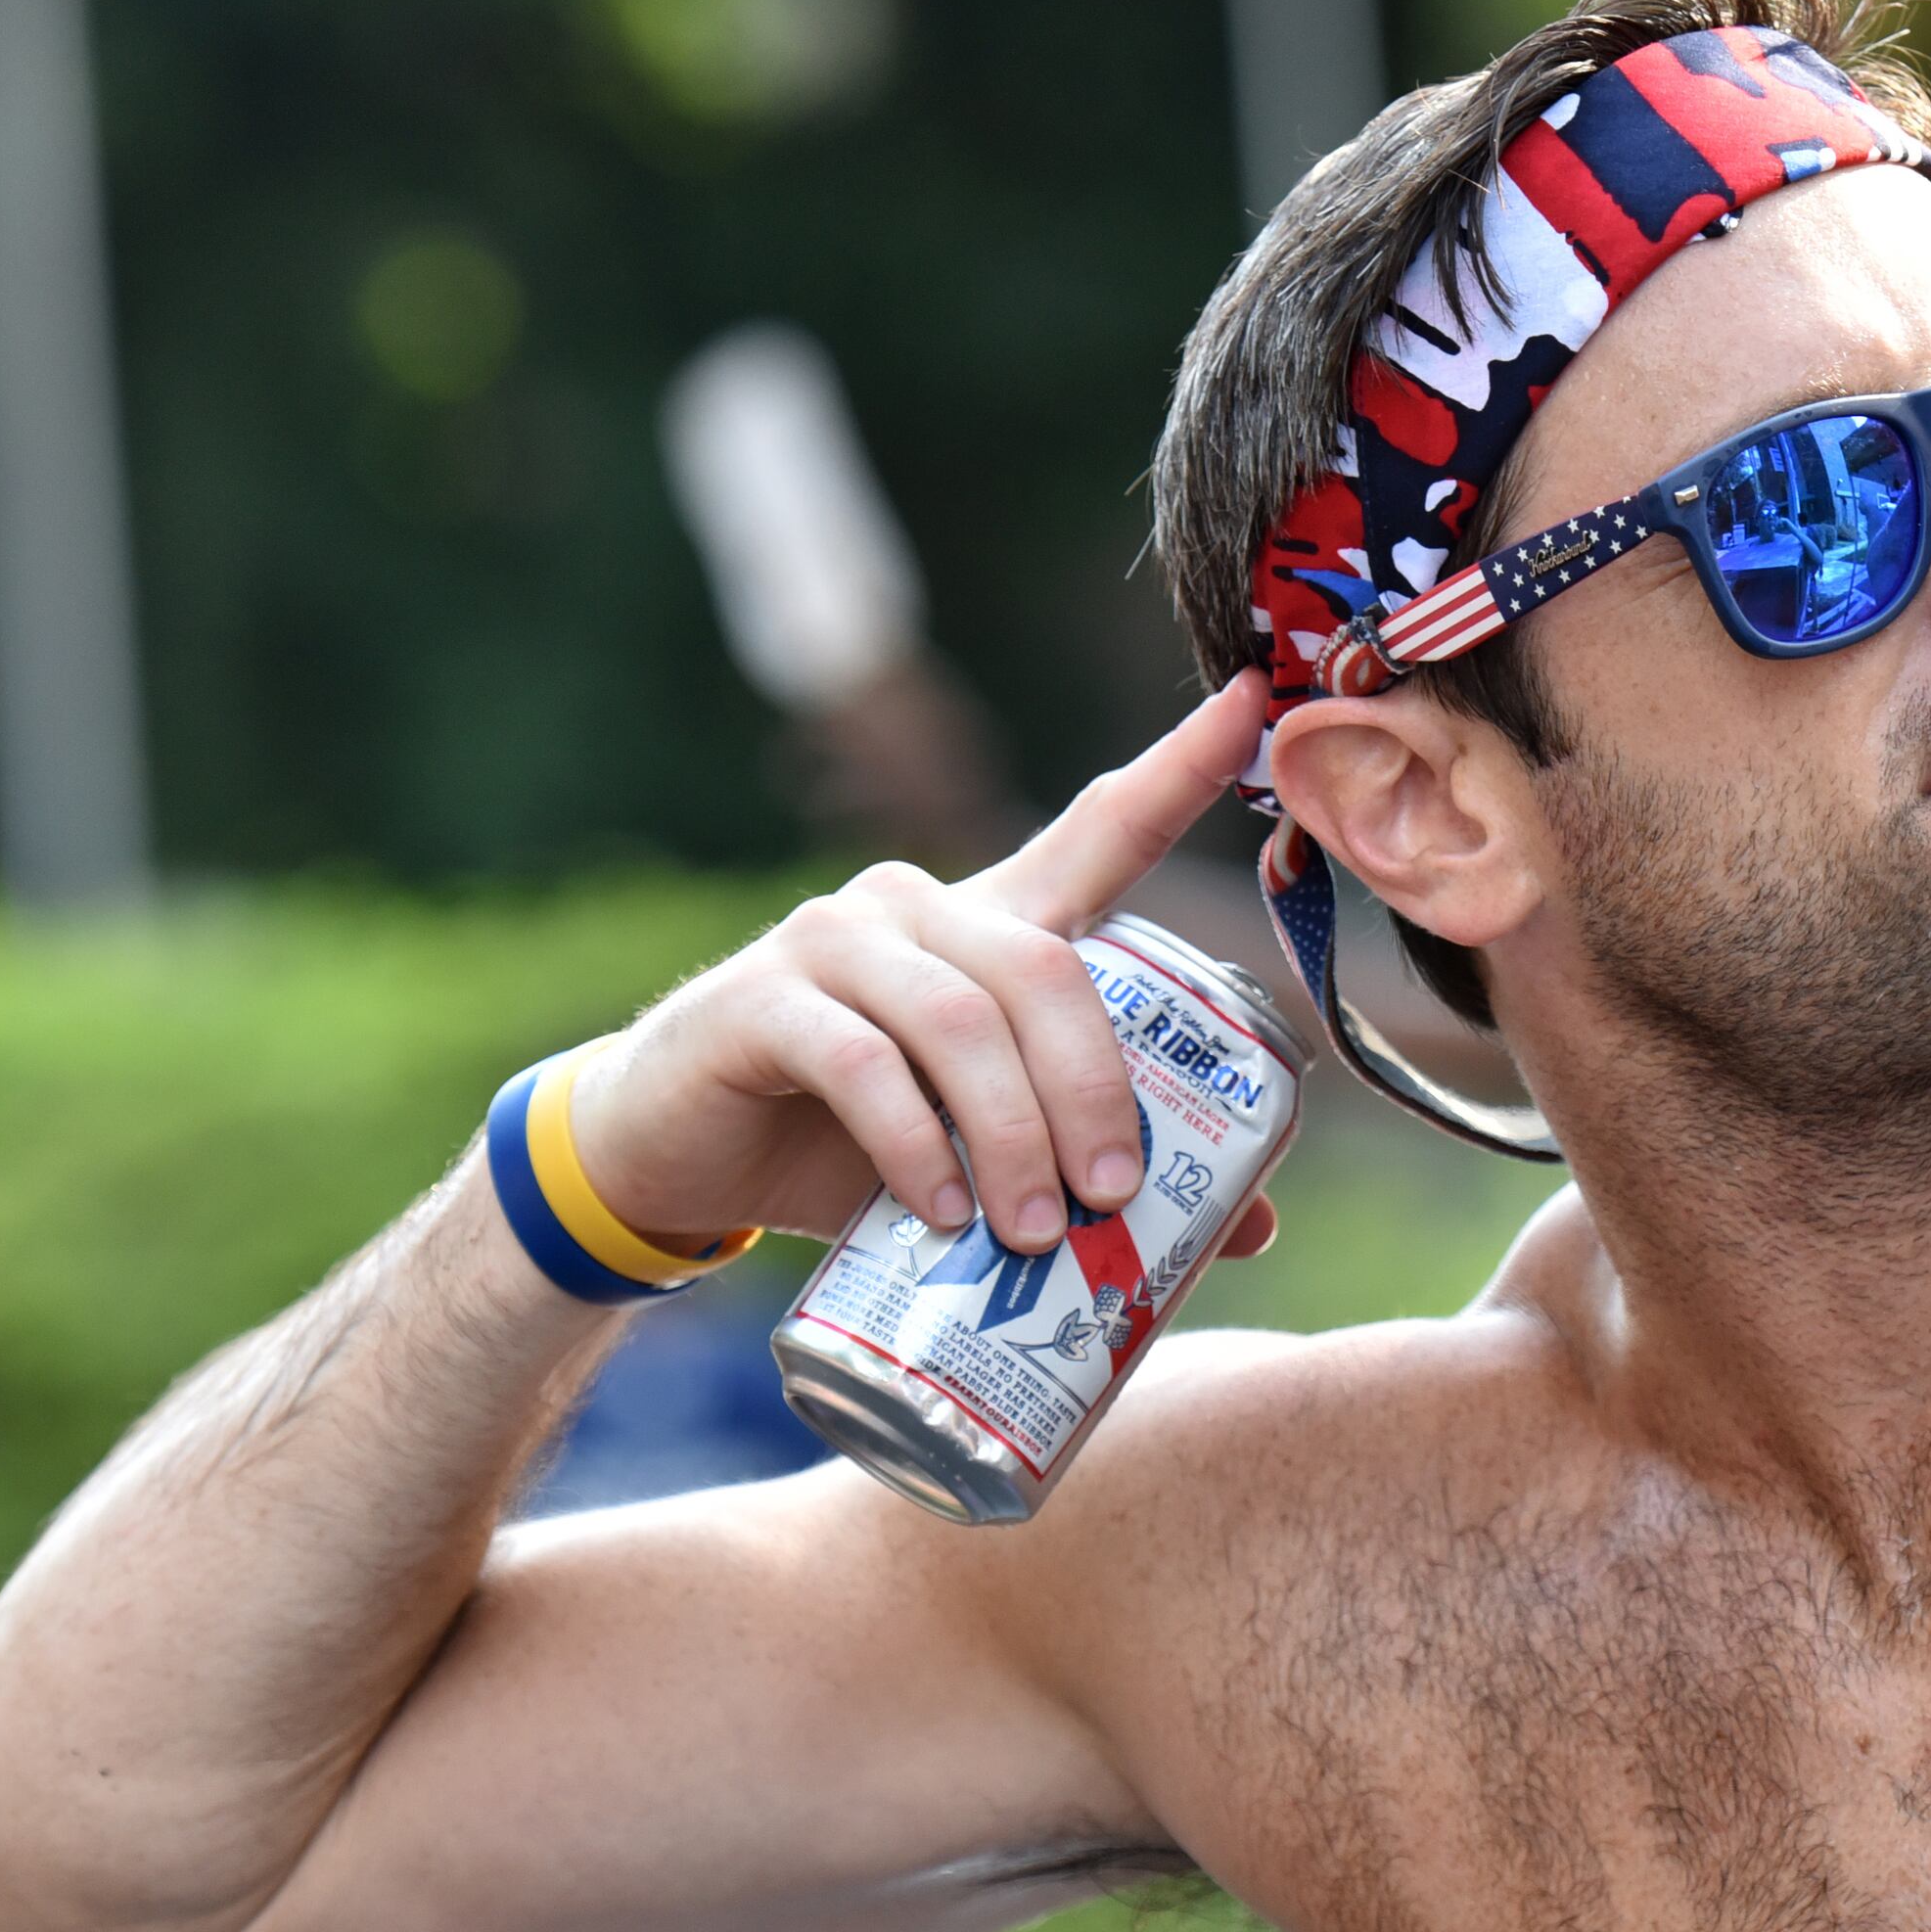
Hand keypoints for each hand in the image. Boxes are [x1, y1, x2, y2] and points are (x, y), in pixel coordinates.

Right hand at [563, 683, 1277, 1253]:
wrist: (675, 1158)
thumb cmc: (849, 1144)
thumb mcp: (986, 1158)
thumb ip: (1099, 1168)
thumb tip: (1255, 1223)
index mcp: (995, 923)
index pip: (1102, 829)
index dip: (1180, 766)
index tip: (1252, 700)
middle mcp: (920, 906)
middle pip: (1046, 973)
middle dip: (1095, 1092)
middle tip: (1115, 1198)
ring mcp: (835, 941)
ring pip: (961, 1024)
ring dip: (1011, 1136)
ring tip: (1034, 1231)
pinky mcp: (761, 1000)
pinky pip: (863, 1064)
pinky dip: (914, 1145)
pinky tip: (936, 1213)